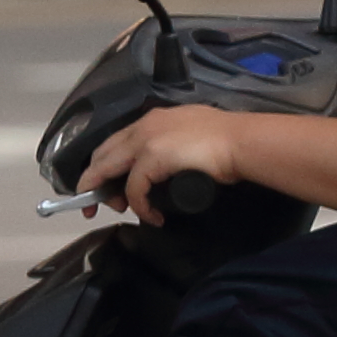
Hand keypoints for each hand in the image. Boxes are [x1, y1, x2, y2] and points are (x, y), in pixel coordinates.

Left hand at [77, 103, 242, 214]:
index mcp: (151, 119)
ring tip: (122, 210)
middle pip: (101, 156)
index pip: (114, 142)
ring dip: (109, 195)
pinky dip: (140, 207)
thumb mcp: (189, 134)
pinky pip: (135, 189)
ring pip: (107, 170)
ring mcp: (145, 141)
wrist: (242, 142)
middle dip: (94, 182)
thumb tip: (166, 163)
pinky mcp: (152, 158)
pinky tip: (152, 217)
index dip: (103, 166)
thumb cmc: (226, 141)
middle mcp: (142, 127)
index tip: (102, 185)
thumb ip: (171, 143)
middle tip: (102, 205)